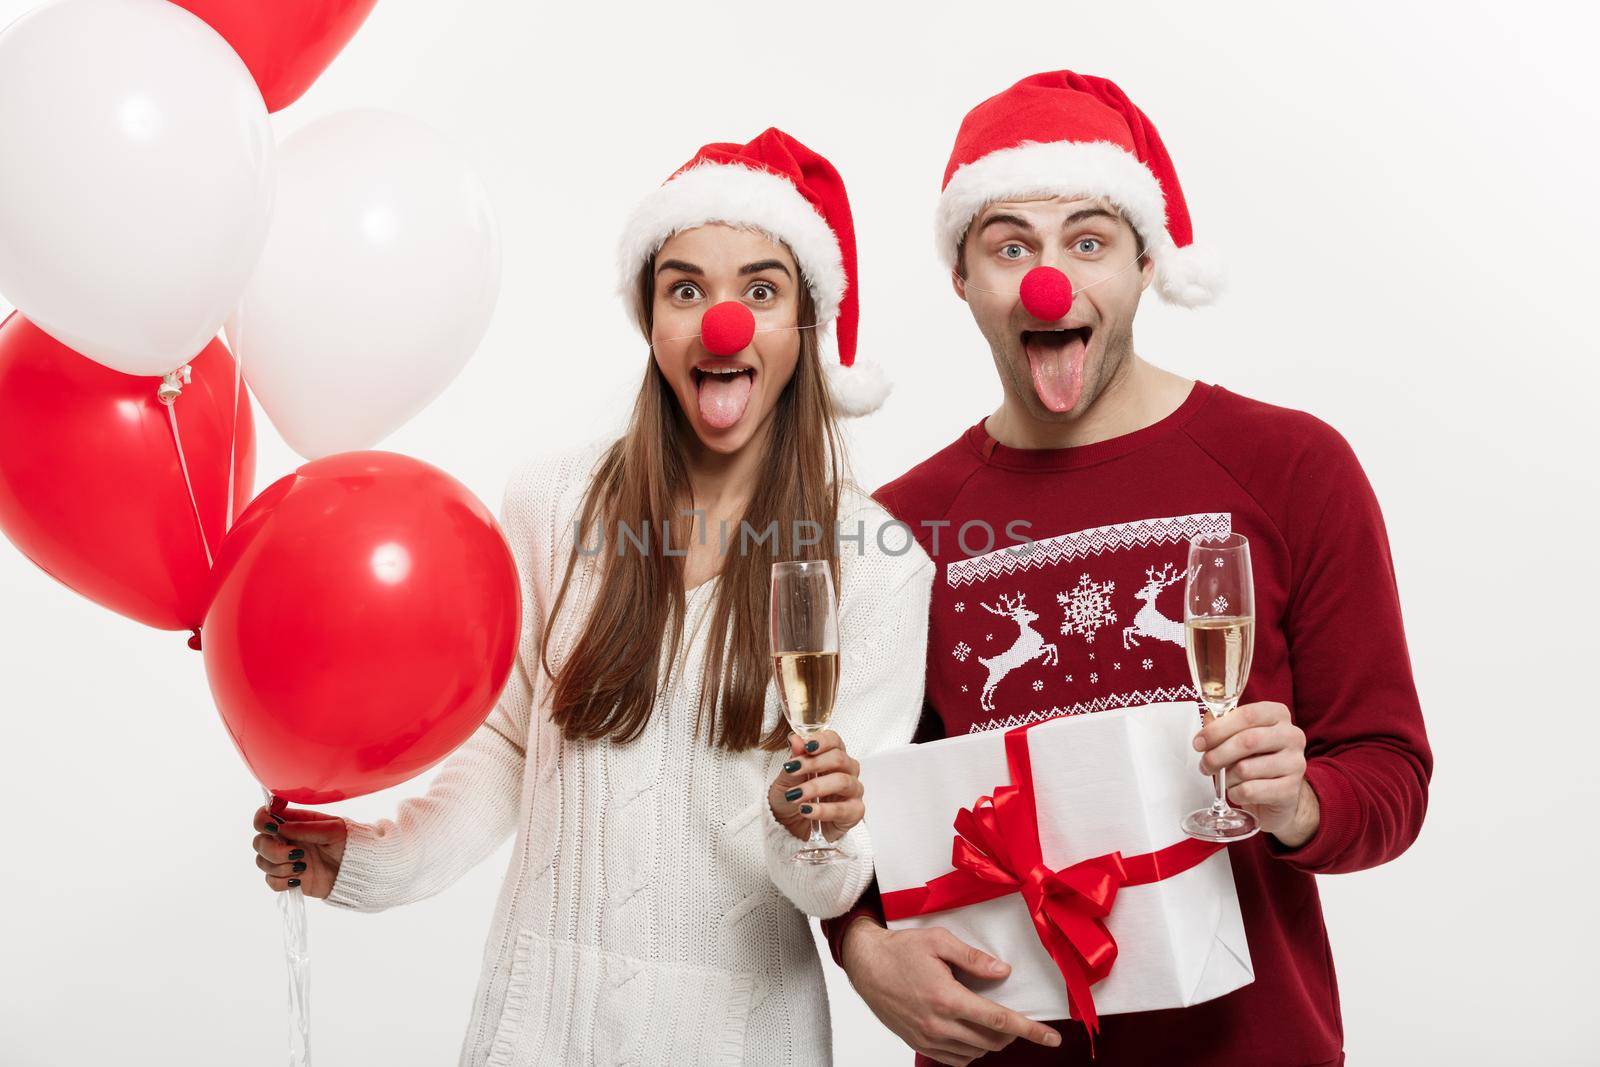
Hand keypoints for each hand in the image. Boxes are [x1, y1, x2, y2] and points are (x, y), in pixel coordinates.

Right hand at [252, 804, 348, 898]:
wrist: (356, 871)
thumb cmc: (348, 843)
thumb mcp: (332, 830)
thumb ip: (305, 827)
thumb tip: (280, 826)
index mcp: (295, 822)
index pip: (265, 816)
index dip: (262, 821)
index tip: (274, 828)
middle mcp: (285, 839)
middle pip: (259, 842)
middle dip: (273, 850)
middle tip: (298, 853)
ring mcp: (285, 859)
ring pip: (261, 862)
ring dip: (279, 866)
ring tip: (303, 866)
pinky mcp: (287, 877)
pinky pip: (270, 881)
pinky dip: (282, 882)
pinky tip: (299, 879)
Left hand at [768, 729, 861, 842]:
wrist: (790, 825)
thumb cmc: (793, 796)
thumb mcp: (788, 777)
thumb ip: (795, 758)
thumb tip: (795, 739)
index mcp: (832, 756)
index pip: (834, 741)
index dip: (822, 741)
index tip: (806, 746)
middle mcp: (847, 770)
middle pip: (839, 759)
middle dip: (814, 763)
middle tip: (793, 770)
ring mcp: (853, 791)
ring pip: (842, 781)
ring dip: (816, 787)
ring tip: (795, 795)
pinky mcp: (855, 812)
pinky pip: (843, 809)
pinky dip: (822, 810)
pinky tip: (806, 810)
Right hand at [841, 919, 1060, 1064]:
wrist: (865, 965)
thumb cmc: (901, 949)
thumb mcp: (939, 941)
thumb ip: (973, 959)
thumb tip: (1003, 972)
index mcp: (947, 998)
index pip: (999, 1020)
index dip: (1030, 1030)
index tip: (1051, 1038)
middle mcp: (939, 1024)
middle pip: (991, 1040)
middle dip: (1011, 1033)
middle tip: (1016, 1017)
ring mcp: (928, 1038)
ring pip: (975, 1052)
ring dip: (991, 1040)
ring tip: (991, 1020)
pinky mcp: (918, 1043)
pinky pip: (956, 1060)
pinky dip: (971, 1051)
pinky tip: (971, 1034)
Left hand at [1195, 700, 1319, 846]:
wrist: (1279, 794)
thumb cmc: (1256, 759)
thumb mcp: (1240, 737)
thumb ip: (1223, 726)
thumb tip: (1207, 720)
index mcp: (1278, 715)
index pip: (1247, 715)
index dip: (1217, 729)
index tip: (1199, 742)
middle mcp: (1292, 736)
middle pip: (1247, 741)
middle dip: (1217, 755)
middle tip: (1204, 764)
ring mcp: (1295, 763)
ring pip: (1246, 768)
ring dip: (1226, 777)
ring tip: (1226, 779)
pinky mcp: (1290, 790)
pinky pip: (1250, 791)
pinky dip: (1235, 792)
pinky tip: (1237, 791)